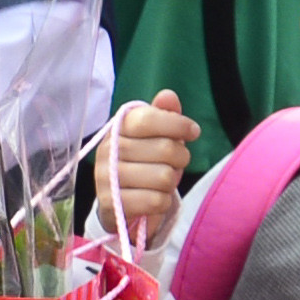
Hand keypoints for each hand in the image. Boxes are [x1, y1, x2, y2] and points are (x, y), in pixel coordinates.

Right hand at [101, 91, 199, 244]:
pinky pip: (156, 201)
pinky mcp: (112, 204)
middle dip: (180, 158)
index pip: (148, 118)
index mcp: (118, 128)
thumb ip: (163, 115)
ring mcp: (107, 177)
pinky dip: (163, 203)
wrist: (120, 202)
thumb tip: (168, 96)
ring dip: (171, 183)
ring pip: (164, 177)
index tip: (193, 131)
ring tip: (162, 183)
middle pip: (165, 148)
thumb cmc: (143, 163)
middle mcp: (108, 150)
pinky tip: (155, 199)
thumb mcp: (155, 137)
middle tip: (175, 163)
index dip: (177, 124)